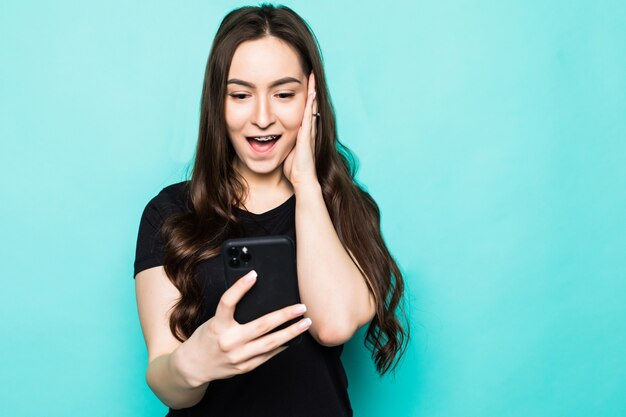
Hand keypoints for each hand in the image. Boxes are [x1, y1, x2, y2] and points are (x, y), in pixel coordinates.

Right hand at [179, 270, 310, 383]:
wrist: (194, 366)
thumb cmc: (206, 338)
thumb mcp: (214, 320)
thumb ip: (231, 312)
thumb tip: (257, 296)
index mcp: (217, 325)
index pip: (228, 302)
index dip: (240, 287)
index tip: (254, 275)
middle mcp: (228, 341)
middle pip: (261, 326)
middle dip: (285, 315)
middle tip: (300, 307)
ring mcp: (238, 356)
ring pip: (270, 343)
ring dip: (290, 332)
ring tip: (304, 323)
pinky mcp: (245, 367)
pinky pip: (267, 355)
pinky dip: (281, 346)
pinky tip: (292, 338)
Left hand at [283, 72, 318, 188]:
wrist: (301, 179)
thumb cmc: (293, 168)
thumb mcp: (285, 150)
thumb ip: (281, 142)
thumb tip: (269, 140)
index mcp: (302, 131)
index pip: (303, 109)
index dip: (304, 96)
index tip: (301, 82)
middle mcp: (307, 128)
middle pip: (309, 103)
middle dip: (310, 88)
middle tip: (310, 72)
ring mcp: (309, 130)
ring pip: (311, 106)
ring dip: (312, 90)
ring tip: (312, 75)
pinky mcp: (307, 134)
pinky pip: (309, 115)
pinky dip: (310, 103)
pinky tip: (311, 92)